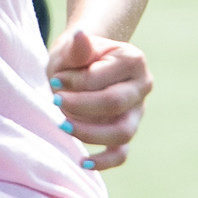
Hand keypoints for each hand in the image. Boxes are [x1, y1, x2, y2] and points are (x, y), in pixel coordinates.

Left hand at [43, 29, 152, 170]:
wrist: (81, 66)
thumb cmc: (74, 57)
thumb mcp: (71, 49)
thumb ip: (77, 48)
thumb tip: (81, 36)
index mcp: (134, 60)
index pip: (102, 78)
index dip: (74, 83)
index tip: (56, 79)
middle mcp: (142, 86)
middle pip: (115, 104)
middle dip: (79, 106)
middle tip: (55, 101)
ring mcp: (138, 112)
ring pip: (122, 132)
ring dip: (88, 132)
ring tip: (62, 126)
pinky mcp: (127, 132)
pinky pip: (122, 154)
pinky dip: (105, 161)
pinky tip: (83, 162)